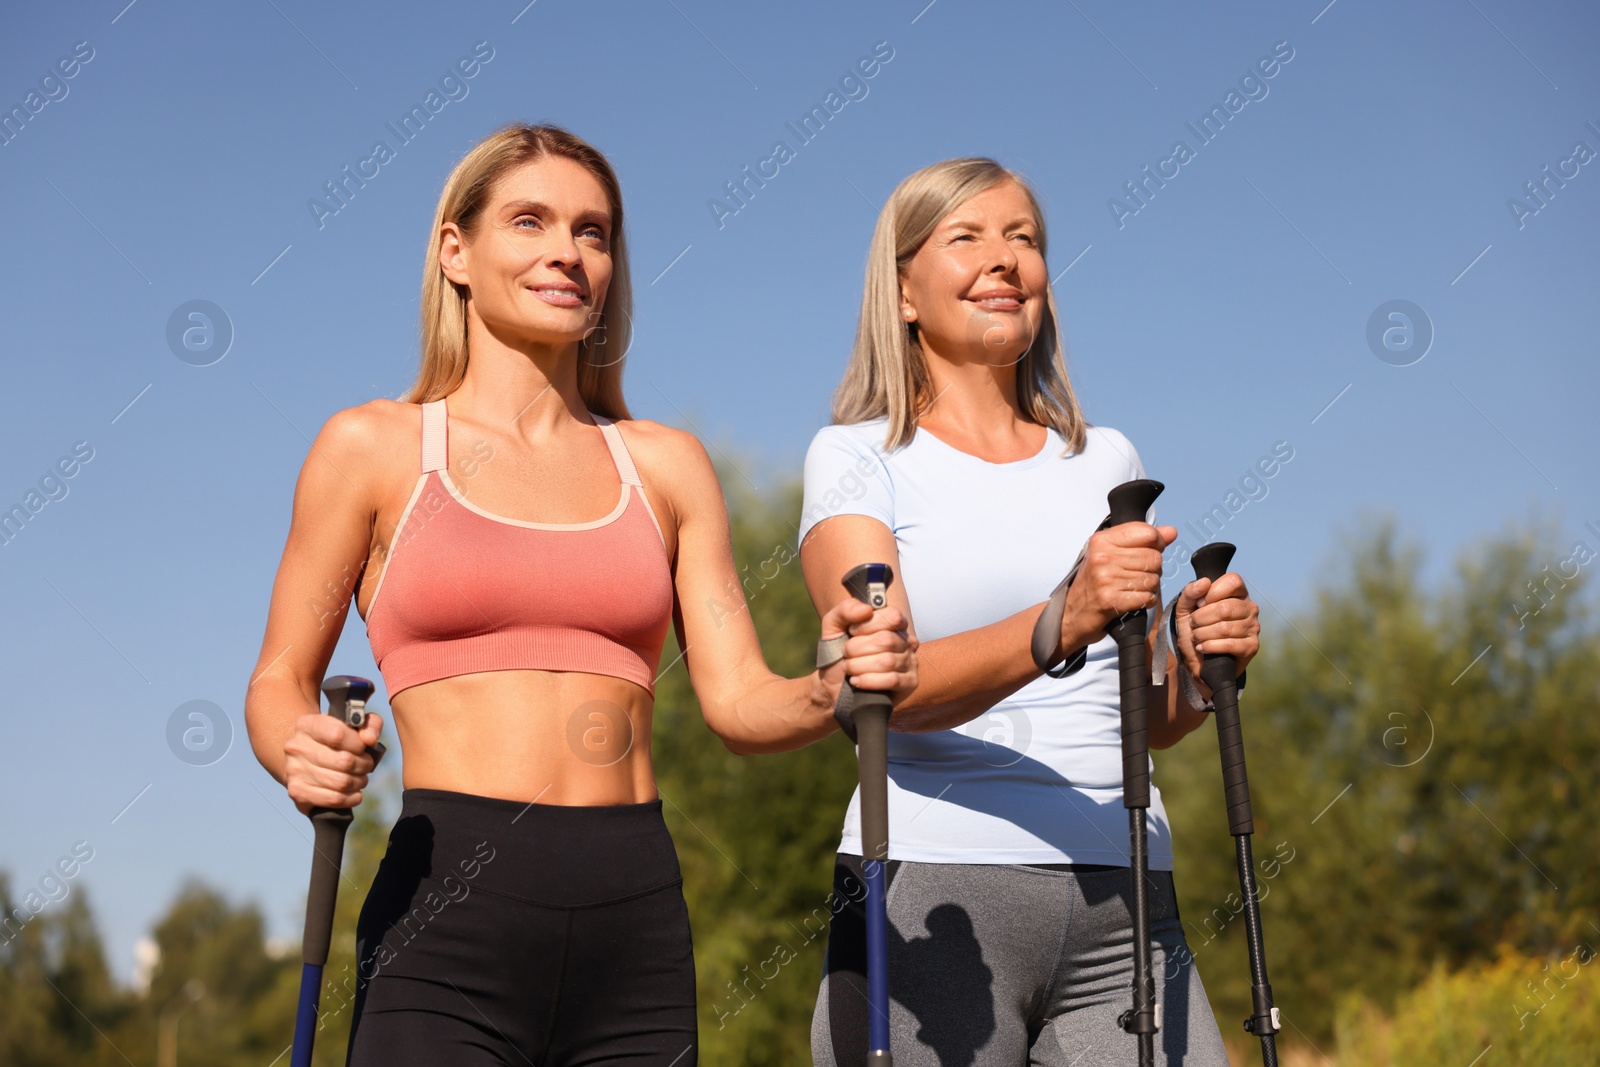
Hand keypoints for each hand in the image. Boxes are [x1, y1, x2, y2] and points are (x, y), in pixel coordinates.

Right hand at [283, 710, 384, 814]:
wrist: (306, 760)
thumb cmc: (336, 740)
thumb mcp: (353, 724)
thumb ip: (370, 724)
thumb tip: (369, 740)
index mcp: (307, 724)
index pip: (338, 734)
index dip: (358, 744)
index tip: (363, 747)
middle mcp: (296, 746)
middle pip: (344, 761)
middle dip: (364, 765)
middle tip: (367, 765)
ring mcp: (294, 771)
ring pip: (341, 782)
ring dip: (359, 782)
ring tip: (360, 778)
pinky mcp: (297, 792)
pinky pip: (334, 799)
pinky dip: (351, 798)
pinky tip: (354, 793)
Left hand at [818, 598, 918, 710]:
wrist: (833, 686)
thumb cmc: (838, 654)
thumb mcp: (834, 626)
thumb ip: (845, 610)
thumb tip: (866, 609)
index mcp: (893, 624)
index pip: (893, 616)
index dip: (867, 625)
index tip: (851, 632)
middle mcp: (906, 641)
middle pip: (886, 640)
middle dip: (856, 648)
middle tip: (846, 654)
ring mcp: (911, 663)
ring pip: (887, 661)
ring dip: (858, 666)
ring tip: (849, 669)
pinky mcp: (909, 683)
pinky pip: (892, 680)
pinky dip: (868, 680)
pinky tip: (856, 682)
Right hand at [1061, 521, 1177, 652]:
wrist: (1072, 614)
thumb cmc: (1093, 583)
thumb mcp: (1110, 553)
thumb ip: (1142, 540)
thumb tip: (1171, 532)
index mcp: (1102, 540)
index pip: (1146, 532)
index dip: (1157, 542)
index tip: (1151, 550)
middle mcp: (1103, 557)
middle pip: (1154, 557)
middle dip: (1153, 569)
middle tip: (1136, 575)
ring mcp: (1106, 579)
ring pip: (1153, 578)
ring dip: (1149, 586)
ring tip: (1132, 588)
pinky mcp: (1111, 600)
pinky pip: (1147, 597)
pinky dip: (1145, 601)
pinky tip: (1132, 599)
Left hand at [1173, 571, 1259, 688]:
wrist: (1198, 661)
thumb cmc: (1194, 630)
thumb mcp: (1185, 609)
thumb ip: (1190, 592)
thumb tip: (1205, 582)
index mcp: (1238, 593)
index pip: (1233, 581)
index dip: (1212, 592)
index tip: (1199, 604)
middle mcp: (1250, 608)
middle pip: (1225, 607)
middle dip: (1201, 618)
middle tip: (1194, 624)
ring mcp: (1253, 627)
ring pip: (1225, 627)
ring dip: (1203, 634)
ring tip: (1197, 637)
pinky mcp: (1252, 647)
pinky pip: (1230, 644)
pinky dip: (1210, 646)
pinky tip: (1202, 647)